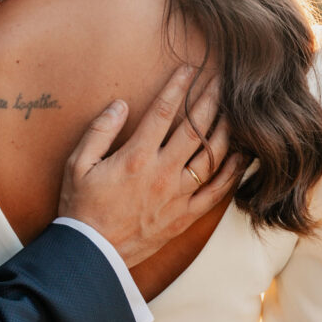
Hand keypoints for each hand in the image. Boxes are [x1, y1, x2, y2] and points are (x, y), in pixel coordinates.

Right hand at [58, 66, 242, 267]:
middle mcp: (162, 173)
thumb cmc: (81, 207)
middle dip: (211, 99)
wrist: (92, 254)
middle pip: (195, 128)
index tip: (190, 67)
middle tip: (224, 78)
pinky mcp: (185, 216)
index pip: (163, 111)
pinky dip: (234, 171)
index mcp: (136, 157)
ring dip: (226, 129)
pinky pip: (217, 191)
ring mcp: (178, 195)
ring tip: (237, 108)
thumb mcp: (77, 164)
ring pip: (212, 156)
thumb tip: (121, 105)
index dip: (179, 86)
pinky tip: (244, 154)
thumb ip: (99, 131)